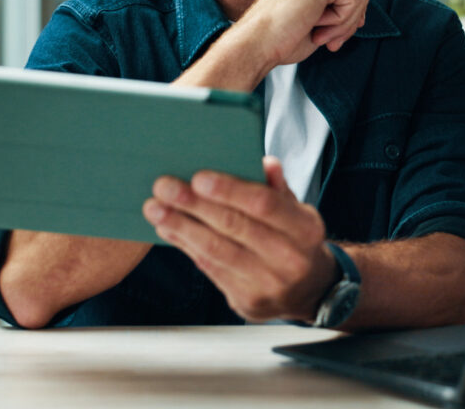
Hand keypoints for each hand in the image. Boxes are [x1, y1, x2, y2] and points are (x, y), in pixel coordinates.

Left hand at [142, 157, 336, 321]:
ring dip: (180, 226)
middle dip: (193, 205)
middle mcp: (289, 260)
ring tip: (155, 208)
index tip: (198, 177)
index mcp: (305, 229)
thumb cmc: (295, 238)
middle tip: (163, 186)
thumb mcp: (297, 210)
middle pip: (233, 227)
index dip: (229, 190)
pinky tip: (168, 228)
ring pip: (216, 251)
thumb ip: (276, 187)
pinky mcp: (247, 303)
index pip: (264, 204)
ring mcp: (268, 285)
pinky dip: (185, 246)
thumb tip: (264, 162)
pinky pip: (210, 269)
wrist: (310, 291)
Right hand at [237, 0, 367, 66]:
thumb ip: (334, 7)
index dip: (346, 17)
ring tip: (319, 35)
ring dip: (345, 24)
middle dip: (349, 20)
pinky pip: (355, 0)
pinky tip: (317, 26)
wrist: (258, 42)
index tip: (331, 39)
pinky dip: (342, 22)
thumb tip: (361, 12)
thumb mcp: (314, 16)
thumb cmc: (280, 36)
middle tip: (329, 42)